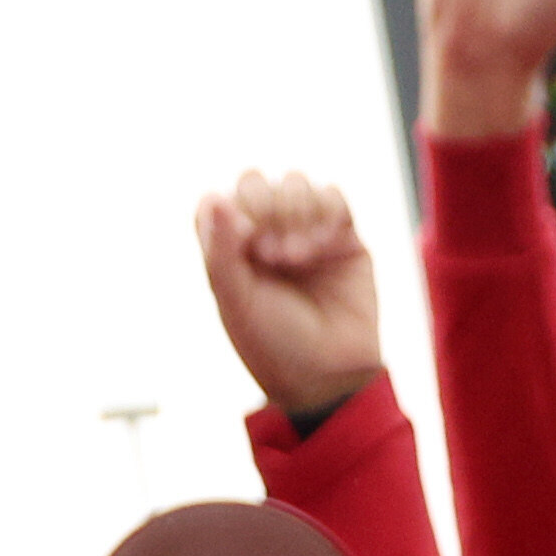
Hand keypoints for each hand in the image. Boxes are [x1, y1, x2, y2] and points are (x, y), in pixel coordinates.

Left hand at [198, 169, 391, 432]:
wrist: (329, 374)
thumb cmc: (273, 345)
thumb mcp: (236, 302)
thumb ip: (221, 250)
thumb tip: (213, 197)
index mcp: (231, 250)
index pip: (221, 199)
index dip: (232, 210)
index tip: (245, 246)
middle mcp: (265, 235)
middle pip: (256, 181)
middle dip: (265, 208)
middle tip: (272, 254)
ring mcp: (303, 231)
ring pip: (296, 182)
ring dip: (296, 211)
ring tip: (297, 256)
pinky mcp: (342, 235)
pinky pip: (333, 196)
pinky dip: (326, 213)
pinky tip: (322, 247)